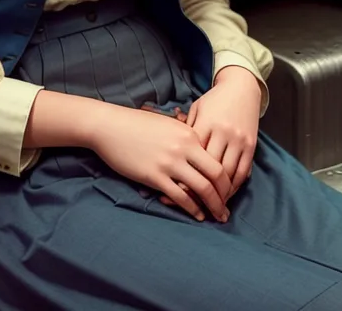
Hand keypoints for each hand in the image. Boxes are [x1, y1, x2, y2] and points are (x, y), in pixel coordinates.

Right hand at [90, 103, 231, 222]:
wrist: (110, 126)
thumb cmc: (137, 125)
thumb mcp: (168, 125)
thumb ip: (185, 137)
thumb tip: (198, 152)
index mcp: (189, 133)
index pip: (217, 157)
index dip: (226, 176)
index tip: (230, 188)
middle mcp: (184, 147)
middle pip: (216, 174)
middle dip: (225, 194)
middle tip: (228, 208)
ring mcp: (170, 162)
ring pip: (202, 188)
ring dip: (213, 205)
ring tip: (218, 215)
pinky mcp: (155, 176)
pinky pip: (180, 197)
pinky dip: (193, 209)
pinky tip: (198, 215)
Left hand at [186, 66, 261, 197]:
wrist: (241, 87)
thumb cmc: (213, 101)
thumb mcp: (196, 110)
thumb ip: (186, 131)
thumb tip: (173, 156)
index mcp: (205, 124)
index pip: (193, 157)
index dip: (186, 176)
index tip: (177, 193)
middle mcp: (222, 133)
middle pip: (211, 169)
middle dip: (203, 191)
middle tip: (195, 206)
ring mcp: (238, 139)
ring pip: (228, 174)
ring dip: (220, 193)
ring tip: (212, 206)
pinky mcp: (251, 144)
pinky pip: (243, 171)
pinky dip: (235, 186)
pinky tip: (227, 194)